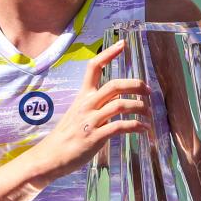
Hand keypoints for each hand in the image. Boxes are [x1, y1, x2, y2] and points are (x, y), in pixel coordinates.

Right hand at [30, 40, 151, 184]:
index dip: (109, 53)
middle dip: (136, 85)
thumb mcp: (77, 114)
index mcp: (82, 96)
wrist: (50, 156)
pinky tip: (144, 129)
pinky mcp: (95, 136)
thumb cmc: (66, 136)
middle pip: (115, 85)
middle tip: (149, 91)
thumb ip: (95, 106)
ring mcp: (91, 120)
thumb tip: (115, 102)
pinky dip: (136, 126)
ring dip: (140, 108)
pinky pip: (120, 126)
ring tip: (149, 113)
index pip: (94, 67)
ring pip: (121, 105)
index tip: (123, 43)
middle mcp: (87, 104)